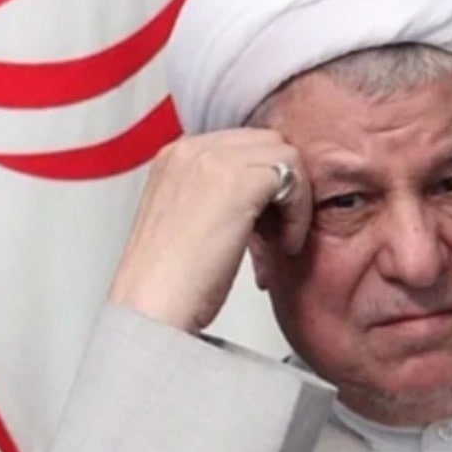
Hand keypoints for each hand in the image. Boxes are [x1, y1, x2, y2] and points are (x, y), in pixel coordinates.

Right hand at [108, 129, 311, 331]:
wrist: (152, 308)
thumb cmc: (170, 283)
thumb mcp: (190, 223)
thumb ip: (216, 197)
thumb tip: (259, 196)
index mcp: (175, 157)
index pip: (242, 144)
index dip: (264, 182)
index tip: (264, 225)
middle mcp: (190, 149)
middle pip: (267, 143)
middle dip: (282, 186)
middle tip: (277, 232)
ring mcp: (212, 160)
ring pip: (285, 156)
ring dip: (294, 199)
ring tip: (281, 241)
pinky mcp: (238, 181)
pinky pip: (293, 177)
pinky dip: (299, 212)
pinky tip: (284, 245)